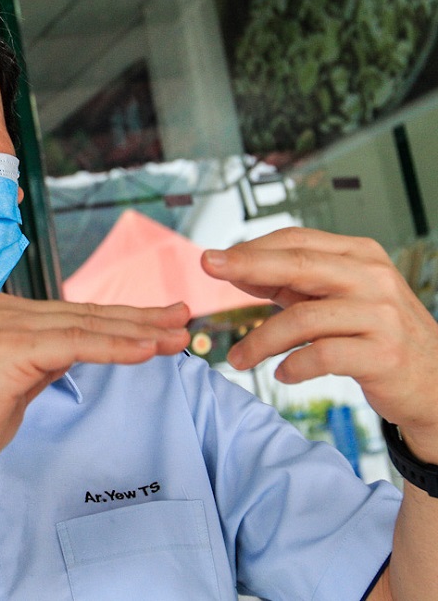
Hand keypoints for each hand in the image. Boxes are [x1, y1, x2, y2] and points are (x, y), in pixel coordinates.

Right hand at [0, 294, 189, 488]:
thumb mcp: (12, 384)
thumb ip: (40, 362)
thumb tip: (71, 355)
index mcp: (5, 316)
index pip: (76, 316)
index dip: (123, 320)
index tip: (160, 324)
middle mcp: (6, 311)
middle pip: (88, 314)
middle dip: (142, 318)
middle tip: (184, 317)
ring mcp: (8, 326)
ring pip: (88, 326)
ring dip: (140, 331)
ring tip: (179, 334)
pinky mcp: (12, 348)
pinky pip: (77, 345)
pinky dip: (117, 347)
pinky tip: (149, 350)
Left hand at [201, 227, 437, 458]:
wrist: (433, 382)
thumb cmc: (374, 334)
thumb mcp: (336, 298)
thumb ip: (292, 282)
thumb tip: (234, 267)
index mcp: (360, 256)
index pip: (297, 241)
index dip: (252, 248)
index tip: (213, 258)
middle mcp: (373, 278)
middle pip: (299, 264)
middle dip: (248, 264)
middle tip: (208, 268)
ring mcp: (381, 315)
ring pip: (303, 317)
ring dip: (260, 340)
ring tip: (237, 359)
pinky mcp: (383, 354)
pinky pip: (323, 356)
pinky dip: (293, 366)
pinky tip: (281, 373)